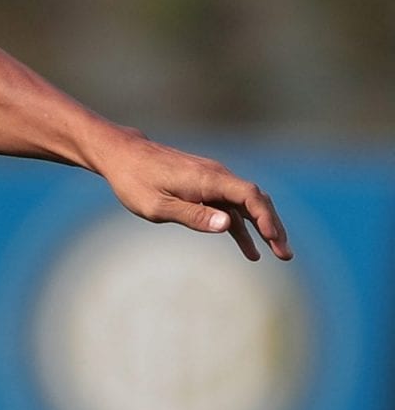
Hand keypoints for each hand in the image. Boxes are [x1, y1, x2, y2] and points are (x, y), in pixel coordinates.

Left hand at [95, 133, 291, 262]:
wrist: (123, 155)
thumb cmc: (135, 181)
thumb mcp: (157, 205)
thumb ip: (193, 215)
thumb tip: (228, 225)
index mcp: (208, 179)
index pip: (250, 195)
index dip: (266, 218)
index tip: (275, 239)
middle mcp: (216, 176)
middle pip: (255, 200)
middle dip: (273, 226)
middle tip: (285, 254)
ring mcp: (211, 181)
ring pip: (245, 206)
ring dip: (262, 229)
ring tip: (277, 255)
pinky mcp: (204, 187)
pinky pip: (229, 208)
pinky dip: (241, 228)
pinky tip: (249, 250)